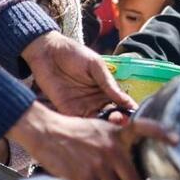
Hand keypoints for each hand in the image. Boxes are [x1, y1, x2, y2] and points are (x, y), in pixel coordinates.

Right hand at [8, 101, 176, 179]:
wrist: (46, 132)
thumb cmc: (73, 132)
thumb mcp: (100, 129)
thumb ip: (117, 141)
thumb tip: (129, 161)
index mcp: (118, 133)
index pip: (145, 128)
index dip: (163, 134)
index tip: (176, 140)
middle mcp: (113, 148)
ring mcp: (101, 164)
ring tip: (95, 176)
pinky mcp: (86, 176)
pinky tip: (83, 179)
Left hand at [22, 32, 136, 117]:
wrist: (47, 51)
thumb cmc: (74, 54)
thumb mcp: (96, 66)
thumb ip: (109, 83)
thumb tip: (126, 100)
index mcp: (106, 90)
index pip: (120, 104)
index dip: (127, 111)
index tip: (133, 116)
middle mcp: (96, 101)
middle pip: (110, 117)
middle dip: (116, 122)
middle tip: (119, 121)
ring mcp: (82, 107)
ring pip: (96, 122)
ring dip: (102, 126)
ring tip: (107, 124)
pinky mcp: (66, 110)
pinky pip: (77, 122)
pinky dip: (84, 127)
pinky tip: (91, 128)